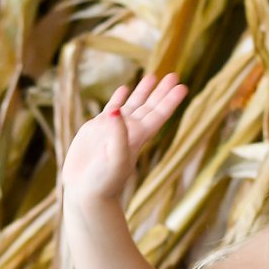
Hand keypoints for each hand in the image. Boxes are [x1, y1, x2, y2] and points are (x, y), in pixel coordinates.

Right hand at [61, 71, 189, 204]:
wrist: (85, 193)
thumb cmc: (103, 182)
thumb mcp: (115, 159)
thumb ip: (117, 135)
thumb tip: (116, 110)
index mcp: (137, 138)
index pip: (157, 116)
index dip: (169, 101)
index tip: (182, 87)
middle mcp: (128, 131)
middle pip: (149, 107)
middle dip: (161, 92)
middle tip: (174, 75)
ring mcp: (114, 129)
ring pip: (132, 105)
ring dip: (142, 91)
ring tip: (152, 76)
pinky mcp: (98, 129)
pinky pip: (111, 108)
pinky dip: (118, 97)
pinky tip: (124, 88)